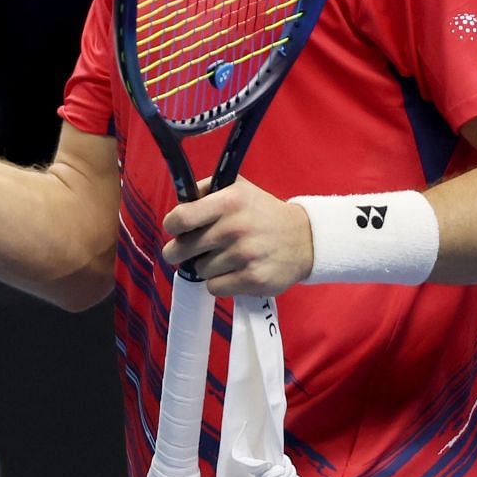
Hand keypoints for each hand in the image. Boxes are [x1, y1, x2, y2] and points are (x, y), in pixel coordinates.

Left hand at [161, 175, 313, 299]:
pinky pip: (214, 287)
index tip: (176, 229)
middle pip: (183, 249)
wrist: (305, 239)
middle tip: (192, 250)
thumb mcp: (238, 189)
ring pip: (199, 269)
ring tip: (225, 257)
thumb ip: (206, 191)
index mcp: (229, 201)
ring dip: (206, 266)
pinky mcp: (252, 279)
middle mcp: (236, 227)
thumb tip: (178, 203)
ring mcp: (245, 255)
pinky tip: (233, 271)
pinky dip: (219, 282)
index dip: (172, 226)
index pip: (181, 218)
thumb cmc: (263, 213)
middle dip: (181, 251)